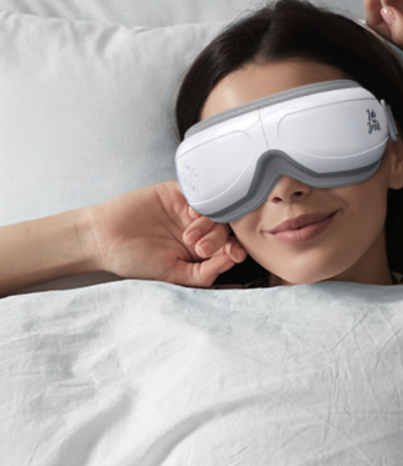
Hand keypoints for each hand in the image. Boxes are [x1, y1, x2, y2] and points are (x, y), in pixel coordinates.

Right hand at [81, 181, 246, 286]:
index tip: (234, 254)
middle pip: (226, 227)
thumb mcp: (173, 274)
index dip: (236, 248)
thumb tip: (233, 261)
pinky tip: (190, 213)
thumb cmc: (135, 259)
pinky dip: (201, 202)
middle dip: (220, 239)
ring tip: (189, 237)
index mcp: (200, 248)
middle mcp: (198, 227)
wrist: (103, 238)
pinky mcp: (176, 192)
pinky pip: (199, 191)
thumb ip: (203, 273)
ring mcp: (188, 208)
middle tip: (200, 248)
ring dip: (209, 224)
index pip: (229, 245)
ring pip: (215, 210)